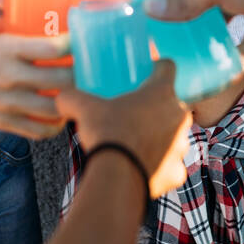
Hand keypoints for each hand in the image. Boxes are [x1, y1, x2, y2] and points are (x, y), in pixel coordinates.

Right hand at [0, 16, 72, 138]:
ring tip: (77, 94)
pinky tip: (58, 117)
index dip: (75, 44)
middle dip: (81, 75)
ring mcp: (8, 102)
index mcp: (7, 48)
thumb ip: (6, 22)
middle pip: (64, 79)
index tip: (82, 41)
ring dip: (72, 102)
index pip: (55, 47)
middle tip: (88, 69)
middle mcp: (11, 76)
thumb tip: (30, 16)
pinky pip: (38, 130)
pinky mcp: (2, 121)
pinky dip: (54, 127)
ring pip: (56, 108)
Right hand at [56, 61, 191, 197]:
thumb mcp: (83, 109)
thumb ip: (72, 98)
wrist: (117, 176)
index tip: (146, 75)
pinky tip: (141, 168)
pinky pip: (171, 166)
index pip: (167, 67)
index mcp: (161, 92)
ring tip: (136, 144)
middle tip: (134, 115)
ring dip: (160, 139)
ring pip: (173, 137)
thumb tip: (62, 97)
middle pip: (171, 104)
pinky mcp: (177, 171)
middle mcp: (178, 116)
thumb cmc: (106, 133)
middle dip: (156, 109)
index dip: (157, 69)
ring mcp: (181, 145)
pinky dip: (159, 168)